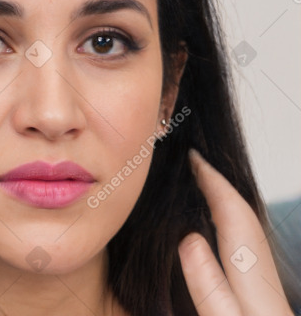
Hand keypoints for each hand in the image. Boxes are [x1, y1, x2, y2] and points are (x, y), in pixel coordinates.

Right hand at [178, 149, 293, 315]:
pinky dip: (227, 225)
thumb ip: (210, 289)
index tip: (194, 158)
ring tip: (201, 186)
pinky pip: (243, 245)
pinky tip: (214, 231)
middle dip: (221, 185)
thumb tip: (189, 239)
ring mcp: (263, 284)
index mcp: (253, 280)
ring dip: (224, 202)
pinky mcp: (260, 294)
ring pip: (246, 230)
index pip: (234, 216)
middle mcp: (261, 276)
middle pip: (245, 217)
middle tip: (195, 164)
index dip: (214, 183)